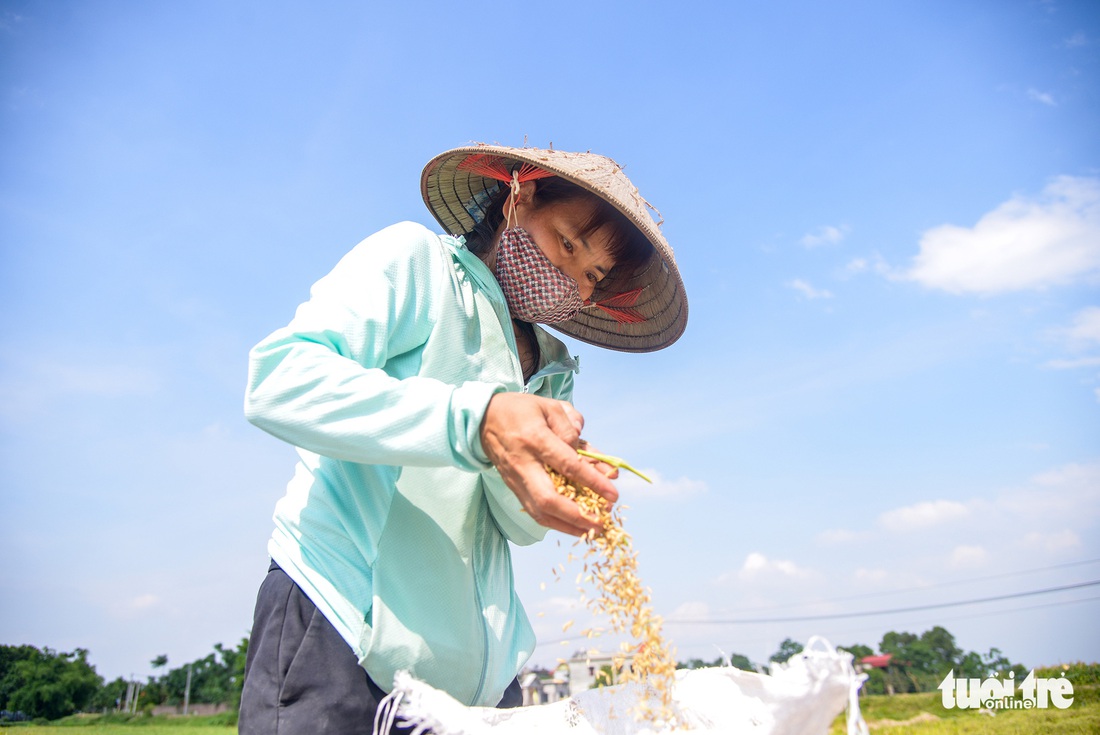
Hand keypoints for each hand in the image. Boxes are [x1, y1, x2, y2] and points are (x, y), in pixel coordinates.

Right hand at [480, 393, 618, 535]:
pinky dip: (554, 523)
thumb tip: (586, 451)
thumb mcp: (550, 406)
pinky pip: (533, 511)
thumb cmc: (522, 410)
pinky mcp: (512, 488)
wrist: (484, 418)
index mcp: (535, 438)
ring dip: (567, 527)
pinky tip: (572, 527)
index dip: (592, 481)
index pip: (567, 465)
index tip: (613, 494)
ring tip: (591, 532)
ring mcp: (515, 479)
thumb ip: (570, 426)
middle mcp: (524, 463)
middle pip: (549, 499)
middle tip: (602, 523)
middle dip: (577, 516)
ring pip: (539, 512)